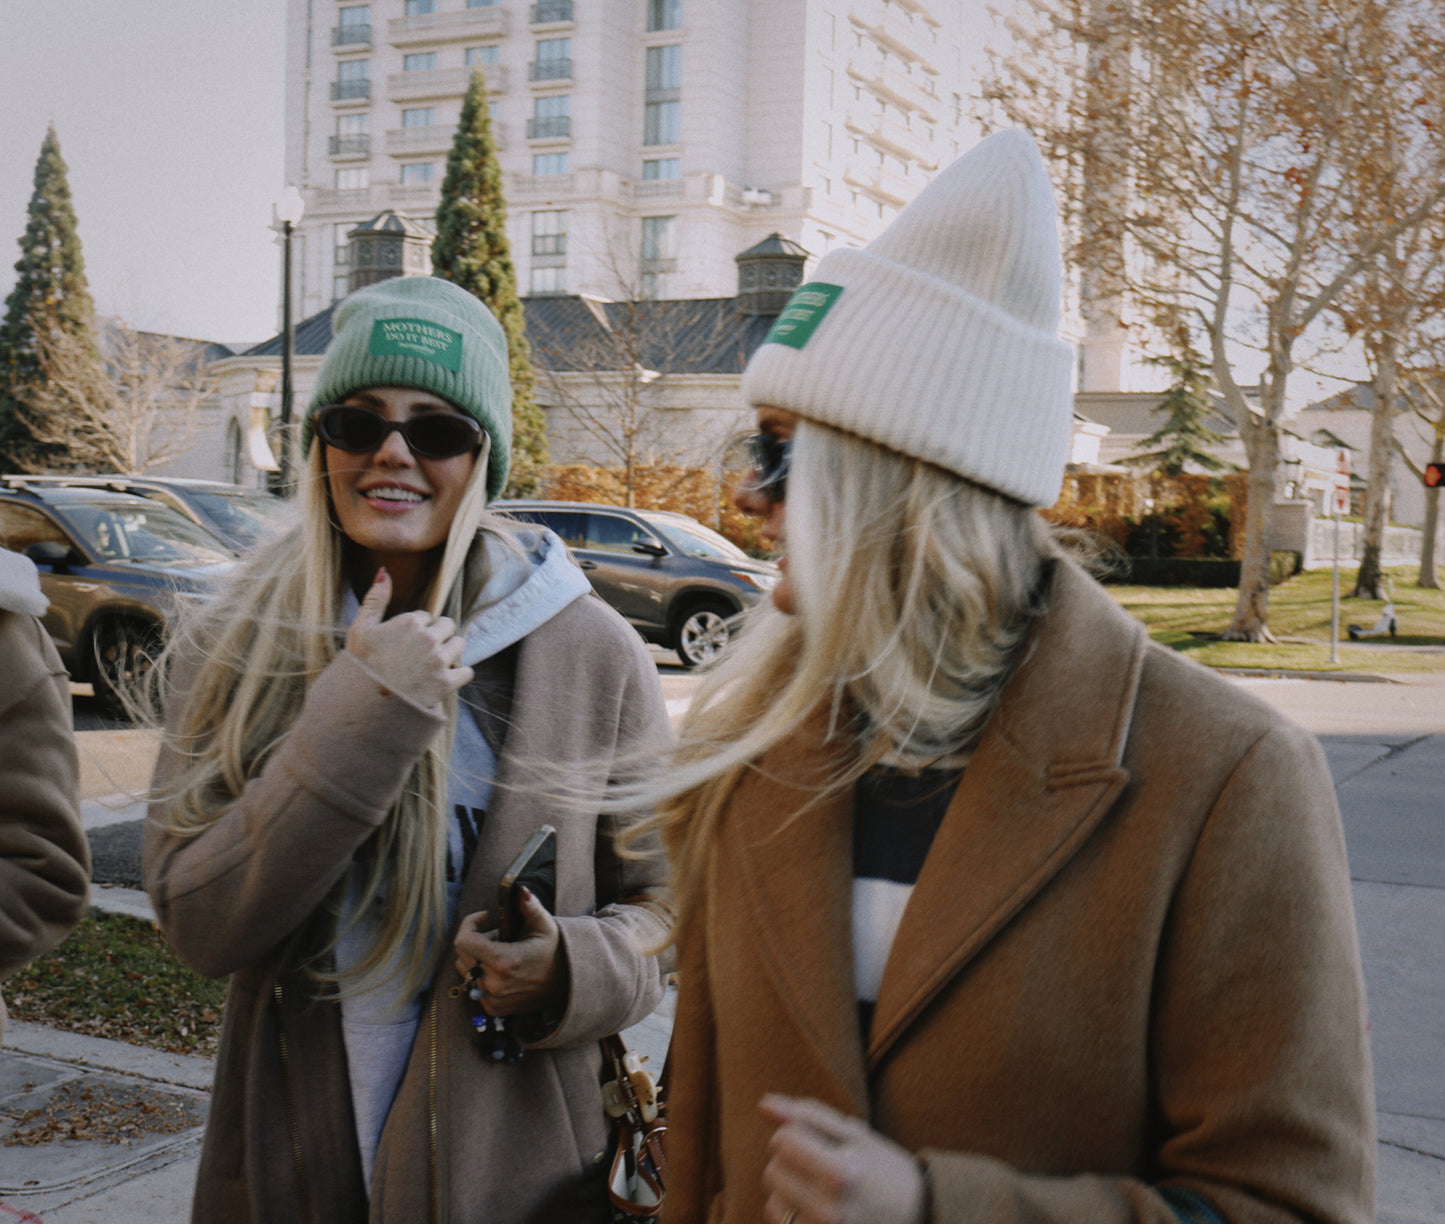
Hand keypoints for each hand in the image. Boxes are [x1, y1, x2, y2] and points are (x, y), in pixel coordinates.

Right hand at [345, 568, 472, 708]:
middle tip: (421, 654)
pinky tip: (443, 678)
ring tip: (432, 665)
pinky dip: (459, 674)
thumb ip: (375, 598)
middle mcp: (428, 638)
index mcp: (409, 622)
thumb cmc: (360, 666)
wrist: (363, 705)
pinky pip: (467, 671)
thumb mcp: (360, 628)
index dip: (416, 629)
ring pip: (460, 645)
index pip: (426, 616)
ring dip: (450, 653)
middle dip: (438, 637)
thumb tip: (384, 571)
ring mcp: (439, 661)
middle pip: (448, 626)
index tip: (403, 643)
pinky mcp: (446, 683)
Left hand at [453, 887, 566, 1015]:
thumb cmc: (554, 951)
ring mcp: (492, 998)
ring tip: (501, 952)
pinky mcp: (493, 1008)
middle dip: (476, 939)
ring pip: (466, 970)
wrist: (566, 984)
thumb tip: (520, 890)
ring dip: (477, 957)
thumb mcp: (545, 925)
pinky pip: (473, 986)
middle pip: (462, 954)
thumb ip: (529, 906)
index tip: (484, 917)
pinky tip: (501, 970)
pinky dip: (482, 974)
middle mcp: (494, 983)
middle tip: (499, 936)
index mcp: (504, 961)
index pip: (463, 941)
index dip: (469, 924)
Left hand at [760, 1095, 926, 1223]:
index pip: (782, 1140)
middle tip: (822, 1164)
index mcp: (841, 1174)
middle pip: (773, 1171)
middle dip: (790, 1162)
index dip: (797, 1134)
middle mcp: (829, 1210)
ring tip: (821, 1189)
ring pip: (773, 1201)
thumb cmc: (884, 1169)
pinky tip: (817, 1208)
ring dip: (789, 1190)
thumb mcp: (855, 1134)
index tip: (820, 1141)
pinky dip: (792, 1213)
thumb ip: (808, 1115)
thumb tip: (763, 1104)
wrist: (917, 1216)